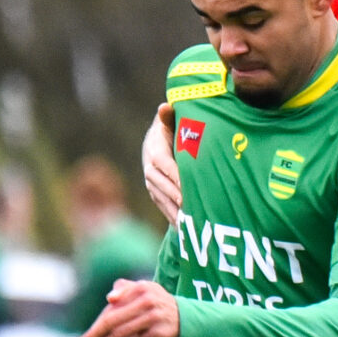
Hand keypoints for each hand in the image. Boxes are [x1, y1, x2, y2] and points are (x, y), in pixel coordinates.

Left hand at [77, 278, 179, 336]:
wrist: (186, 319)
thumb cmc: (157, 305)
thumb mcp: (144, 290)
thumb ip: (125, 288)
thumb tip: (110, 298)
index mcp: (140, 288)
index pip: (110, 310)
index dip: (95, 326)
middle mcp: (147, 301)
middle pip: (112, 321)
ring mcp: (154, 317)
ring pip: (121, 334)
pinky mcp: (160, 333)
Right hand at [143, 103, 183, 221]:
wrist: (160, 139)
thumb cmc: (173, 127)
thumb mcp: (171, 120)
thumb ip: (169, 116)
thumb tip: (164, 107)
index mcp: (154, 149)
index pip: (163, 163)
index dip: (173, 175)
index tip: (185, 185)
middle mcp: (149, 167)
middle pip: (159, 183)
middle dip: (173, 196)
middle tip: (188, 207)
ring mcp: (150, 182)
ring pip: (160, 198)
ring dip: (172, 211)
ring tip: (187, 223)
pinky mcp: (155, 192)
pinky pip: (162, 206)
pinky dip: (172, 217)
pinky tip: (184, 229)